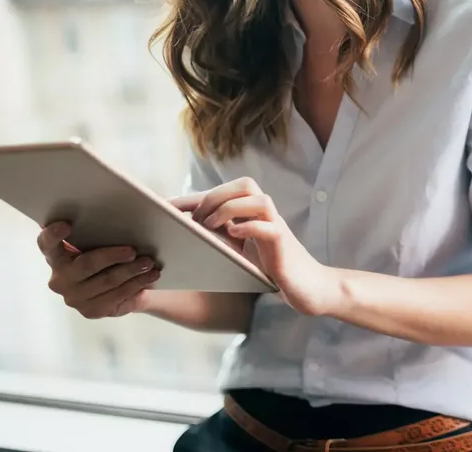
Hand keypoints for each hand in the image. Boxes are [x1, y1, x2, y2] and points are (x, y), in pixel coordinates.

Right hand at [36, 222, 161, 318]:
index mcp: (55, 255)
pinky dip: (136, 284)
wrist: (116, 288)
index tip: (65, 225)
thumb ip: (98, 230)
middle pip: (86, 264)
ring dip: (131, 271)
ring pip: (107, 282)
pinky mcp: (90, 311)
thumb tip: (127, 213)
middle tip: (133, 251)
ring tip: (149, 263)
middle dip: (112, 256)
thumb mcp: (99, 241)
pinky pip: (116, 296)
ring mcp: (73, 297)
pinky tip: (150, 276)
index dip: (53, 234)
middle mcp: (59, 278)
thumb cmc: (104, 255)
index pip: (47, 243)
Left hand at [170, 177, 343, 315]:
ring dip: (230, 208)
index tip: (164, 207)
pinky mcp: (284, 245)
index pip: (223, 193)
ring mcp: (277, 227)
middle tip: (195, 219)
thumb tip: (183, 234)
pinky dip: (249, 227)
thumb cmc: (272, 270)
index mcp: (253, 214)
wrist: (307, 288)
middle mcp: (267, 215)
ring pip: (259, 199)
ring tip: (211, 224)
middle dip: (215, 196)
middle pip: (246, 184)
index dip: (193, 197)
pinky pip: (269, 227)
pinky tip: (234, 235)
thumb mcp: (240, 252)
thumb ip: (221, 238)